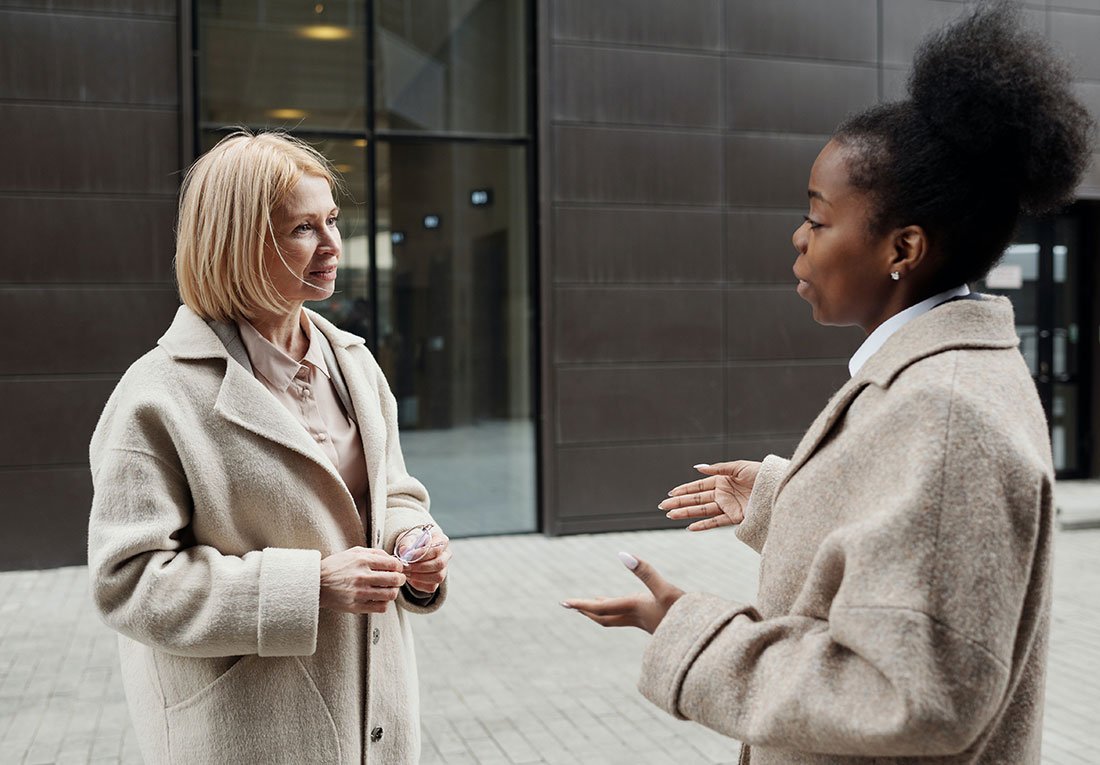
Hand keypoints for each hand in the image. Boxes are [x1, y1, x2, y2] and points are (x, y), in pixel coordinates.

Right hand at [319, 547, 406, 613]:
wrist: (316, 583)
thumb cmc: (335, 567)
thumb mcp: (354, 552)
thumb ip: (374, 553)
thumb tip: (392, 558)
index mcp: (363, 561)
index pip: (393, 564)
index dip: (399, 567)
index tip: (398, 569)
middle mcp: (362, 576)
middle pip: (395, 580)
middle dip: (400, 579)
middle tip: (398, 580)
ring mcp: (359, 593)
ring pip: (390, 595)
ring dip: (393, 592)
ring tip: (389, 589)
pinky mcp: (356, 606)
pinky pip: (380, 607)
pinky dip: (384, 603)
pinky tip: (379, 599)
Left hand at [398, 528, 450, 593]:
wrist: (411, 552)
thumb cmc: (411, 542)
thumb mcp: (407, 538)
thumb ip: (406, 543)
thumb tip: (404, 551)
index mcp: (441, 540)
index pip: (436, 549)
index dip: (422, 554)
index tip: (408, 556)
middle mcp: (446, 555)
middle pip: (439, 564)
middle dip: (419, 567)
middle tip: (405, 567)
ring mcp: (444, 569)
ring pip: (437, 577)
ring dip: (419, 576)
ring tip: (406, 572)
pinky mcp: (438, 581)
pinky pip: (431, 586)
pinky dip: (419, 584)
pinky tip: (410, 577)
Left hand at [562, 552, 683, 633]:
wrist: (703, 641)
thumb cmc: (686, 615)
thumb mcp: (666, 590)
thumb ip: (645, 572)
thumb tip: (622, 554)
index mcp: (634, 608)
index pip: (600, 608)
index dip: (581, 605)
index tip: (564, 603)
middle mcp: (637, 617)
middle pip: (603, 617)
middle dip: (587, 611)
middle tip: (570, 605)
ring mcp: (646, 622)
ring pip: (616, 619)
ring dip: (602, 611)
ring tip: (594, 603)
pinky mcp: (656, 624)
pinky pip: (629, 619)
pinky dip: (619, 611)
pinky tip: (627, 607)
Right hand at [658, 461, 760, 530]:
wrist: (779, 489)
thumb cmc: (762, 474)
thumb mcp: (739, 467)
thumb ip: (718, 469)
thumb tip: (698, 468)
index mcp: (722, 480)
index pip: (699, 486)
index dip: (685, 489)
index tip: (671, 493)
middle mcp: (723, 493)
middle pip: (697, 499)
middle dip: (680, 502)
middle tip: (663, 506)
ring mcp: (728, 506)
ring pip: (702, 510)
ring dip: (686, 513)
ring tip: (670, 515)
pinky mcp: (735, 517)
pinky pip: (716, 522)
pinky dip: (703, 525)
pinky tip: (690, 527)